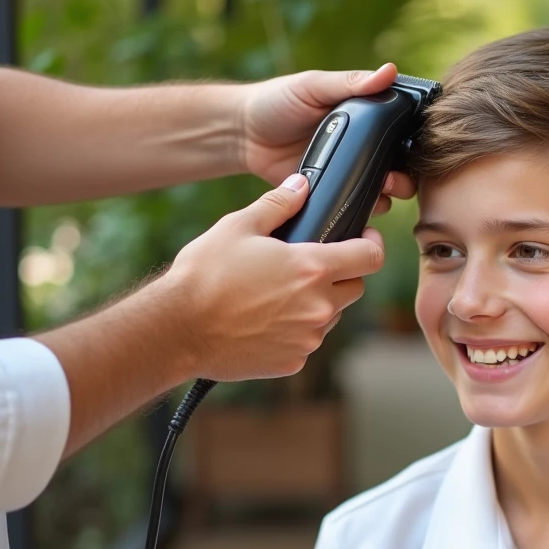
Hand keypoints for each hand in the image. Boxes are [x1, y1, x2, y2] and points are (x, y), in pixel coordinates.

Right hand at [162, 174, 385, 381]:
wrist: (176, 329)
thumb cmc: (204, 275)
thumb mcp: (238, 227)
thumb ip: (278, 204)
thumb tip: (301, 186)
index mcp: (313, 268)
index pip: (371, 256)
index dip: (372, 244)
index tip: (363, 239)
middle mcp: (319, 306)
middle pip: (355, 288)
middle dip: (342, 274)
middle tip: (310, 266)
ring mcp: (309, 338)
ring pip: (331, 316)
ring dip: (317, 303)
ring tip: (278, 294)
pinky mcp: (294, 361)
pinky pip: (307, 341)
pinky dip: (295, 330)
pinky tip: (265, 320)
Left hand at [238, 64, 414, 215]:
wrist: (241, 134)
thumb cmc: (277, 101)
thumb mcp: (314, 86)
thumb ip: (351, 82)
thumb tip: (389, 70)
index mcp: (363, 119)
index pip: (400, 133)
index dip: (414, 144)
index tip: (418, 151)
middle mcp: (360, 147)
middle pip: (398, 167)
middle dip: (404, 177)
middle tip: (394, 179)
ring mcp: (346, 172)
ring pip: (381, 191)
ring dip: (387, 196)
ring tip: (379, 193)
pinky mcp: (329, 193)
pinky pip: (353, 207)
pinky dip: (362, 211)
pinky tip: (360, 209)